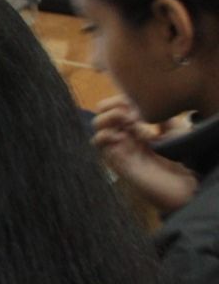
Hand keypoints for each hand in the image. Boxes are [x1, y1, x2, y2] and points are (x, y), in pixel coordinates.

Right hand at [92, 95, 197, 212]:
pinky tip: (122, 136)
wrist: (186, 183)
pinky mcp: (117, 162)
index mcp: (139, 129)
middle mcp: (126, 137)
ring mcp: (121, 149)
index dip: (120, 99)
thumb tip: (142, 105)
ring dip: (108, 119)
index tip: (134, 100)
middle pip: (103, 115)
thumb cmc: (184, 156)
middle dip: (113, 107)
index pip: (118, 108)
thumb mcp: (176, 128)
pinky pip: (100, 146)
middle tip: (131, 112)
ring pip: (98, 128)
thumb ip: (160, 115)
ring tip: (129, 122)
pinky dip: (105, 136)